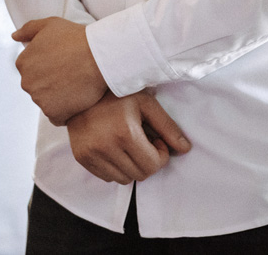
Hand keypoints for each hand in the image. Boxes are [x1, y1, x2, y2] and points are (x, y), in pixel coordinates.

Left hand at [14, 17, 106, 123]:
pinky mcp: (53, 113)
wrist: (98, 56)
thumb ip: (28, 29)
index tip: (62, 61)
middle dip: (50, 81)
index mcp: (23, 63)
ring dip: (58, 96)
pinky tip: (77, 99)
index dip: (48, 65)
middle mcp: (26, 83)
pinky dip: (65, 111)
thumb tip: (14, 36)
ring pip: (46, 101)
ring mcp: (39, 99)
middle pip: (37, 86)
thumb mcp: (50, 24)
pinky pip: (56, 116)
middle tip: (70, 72)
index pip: (31, 69)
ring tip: (76, 84)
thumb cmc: (76, 38)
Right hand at [66, 91, 190, 183]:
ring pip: (124, 180)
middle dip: (148, 162)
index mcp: (124, 133)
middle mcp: (105, 147)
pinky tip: (116, 148)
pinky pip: (107, 177)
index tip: (157, 141)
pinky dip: (117, 168)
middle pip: (139, 175)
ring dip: (133, 166)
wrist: (81, 88)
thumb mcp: (146, 104)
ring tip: (130, 145)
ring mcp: (91, 154)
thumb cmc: (118, 94)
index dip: (161, 155)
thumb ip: (167, 127)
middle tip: (145, 142)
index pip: (152, 165)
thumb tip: (186, 149)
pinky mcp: (81, 158)